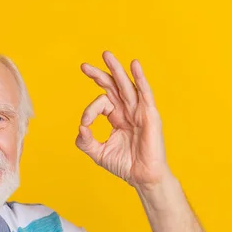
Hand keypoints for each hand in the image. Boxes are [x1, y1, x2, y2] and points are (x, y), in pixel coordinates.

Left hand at [76, 51, 171, 190]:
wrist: (142, 177)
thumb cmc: (124, 165)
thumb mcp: (98, 153)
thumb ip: (85, 141)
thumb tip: (81, 126)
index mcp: (117, 117)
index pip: (101, 103)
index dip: (90, 110)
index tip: (85, 124)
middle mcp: (128, 110)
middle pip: (113, 86)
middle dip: (99, 75)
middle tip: (83, 66)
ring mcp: (139, 111)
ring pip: (127, 85)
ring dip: (116, 69)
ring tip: (106, 55)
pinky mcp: (150, 115)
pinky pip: (145, 93)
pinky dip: (140, 78)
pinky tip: (134, 65)